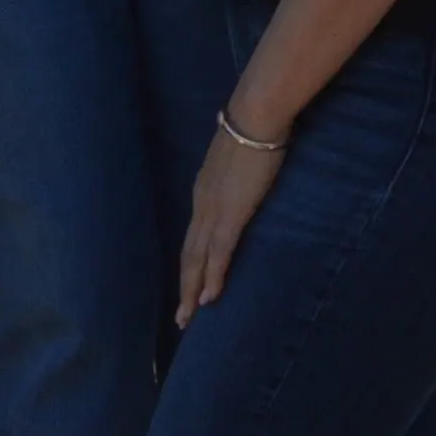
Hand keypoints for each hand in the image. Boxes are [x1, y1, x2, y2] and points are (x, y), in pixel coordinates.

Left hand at [174, 121, 286, 327]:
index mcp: (203, 190)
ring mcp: (214, 210)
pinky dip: (213, 277)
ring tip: (189, 317)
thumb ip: (235, 165)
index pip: (194, 235)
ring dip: (193, 290)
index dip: (190, 263)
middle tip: (181, 318)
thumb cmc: (252, 130)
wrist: (254, 118)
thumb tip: (236, 159)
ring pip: (198, 259)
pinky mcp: (231, 214)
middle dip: (184, 286)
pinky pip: (219, 253)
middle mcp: (201, 204)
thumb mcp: (237, 154)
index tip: (188, 286)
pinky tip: (209, 298)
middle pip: (189, 253)